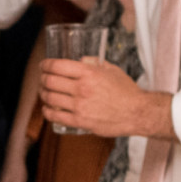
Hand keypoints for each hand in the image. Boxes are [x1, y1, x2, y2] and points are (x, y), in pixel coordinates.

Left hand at [39, 56, 169, 137]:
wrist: (137, 112)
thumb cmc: (126, 91)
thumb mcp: (112, 70)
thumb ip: (94, 64)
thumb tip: (81, 60)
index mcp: (89, 73)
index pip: (58, 65)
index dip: (46, 64)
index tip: (43, 65)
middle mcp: (82, 88)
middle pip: (50, 81)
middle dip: (42, 78)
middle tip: (42, 78)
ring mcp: (79, 106)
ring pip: (49, 97)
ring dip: (43, 93)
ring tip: (44, 92)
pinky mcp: (79, 121)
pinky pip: (54, 115)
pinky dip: (47, 110)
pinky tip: (47, 108)